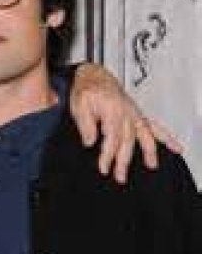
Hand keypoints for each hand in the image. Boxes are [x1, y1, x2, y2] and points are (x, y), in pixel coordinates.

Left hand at [69, 63, 182, 183]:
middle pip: (127, 140)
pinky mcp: (137, 115)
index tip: (103, 167)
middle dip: (124, 159)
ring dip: (149, 151)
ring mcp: (134, 114)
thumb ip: (85, 124)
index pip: (111, 137)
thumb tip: (90, 141)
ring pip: (144, 134)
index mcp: (112, 109)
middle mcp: (126, 112)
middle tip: (119, 176)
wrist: (93, 77)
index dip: (108, 154)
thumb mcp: (79, 105)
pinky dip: (166, 137)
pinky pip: (155, 126)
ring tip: (151, 165)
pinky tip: (175, 147)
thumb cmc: (86, 91)